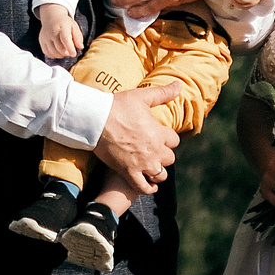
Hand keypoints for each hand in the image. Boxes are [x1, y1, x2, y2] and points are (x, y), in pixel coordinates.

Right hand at [36, 3, 84, 61]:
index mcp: (62, 28)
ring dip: (61, 55)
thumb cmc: (65, 23)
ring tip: (64, 51)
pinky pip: (47, 53)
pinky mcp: (42, 41)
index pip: (66, 40)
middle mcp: (52, 32)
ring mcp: (46, 37)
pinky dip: (53, 55)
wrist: (52, 18)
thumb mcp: (74, 27)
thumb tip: (81, 47)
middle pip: (60, 49)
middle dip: (67, 53)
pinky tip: (57, 51)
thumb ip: (78, 37)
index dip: (70, 49)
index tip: (74, 54)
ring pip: (53, 52)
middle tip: (70, 51)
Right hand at [95, 81, 182, 196]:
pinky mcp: (128, 172)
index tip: (160, 136)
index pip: (174, 141)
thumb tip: (179, 85)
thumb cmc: (118, 107)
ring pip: (160, 174)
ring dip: (158, 171)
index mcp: (159, 133)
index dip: (167, 138)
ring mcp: (142, 164)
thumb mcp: (142, 96)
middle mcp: (154, 151)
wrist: (95, 120)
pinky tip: (150, 185)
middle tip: (154, 150)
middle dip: (164, 154)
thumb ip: (163, 93)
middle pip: (170, 159)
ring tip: (152, 166)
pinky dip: (149, 188)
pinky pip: (143, 187)